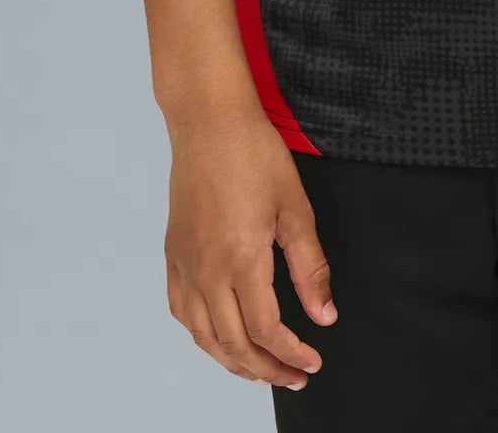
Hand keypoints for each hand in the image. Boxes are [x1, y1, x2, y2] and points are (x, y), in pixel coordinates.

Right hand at [163, 106, 336, 390]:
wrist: (209, 121)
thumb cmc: (255, 155)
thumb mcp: (296, 209)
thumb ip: (310, 268)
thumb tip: (324, 315)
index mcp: (241, 260)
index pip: (266, 331)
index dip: (291, 354)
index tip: (312, 362)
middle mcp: (207, 270)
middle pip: (234, 344)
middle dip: (266, 369)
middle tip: (294, 377)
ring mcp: (184, 264)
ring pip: (203, 336)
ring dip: (232, 361)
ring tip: (260, 370)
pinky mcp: (173, 253)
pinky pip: (182, 311)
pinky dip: (202, 335)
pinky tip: (219, 336)